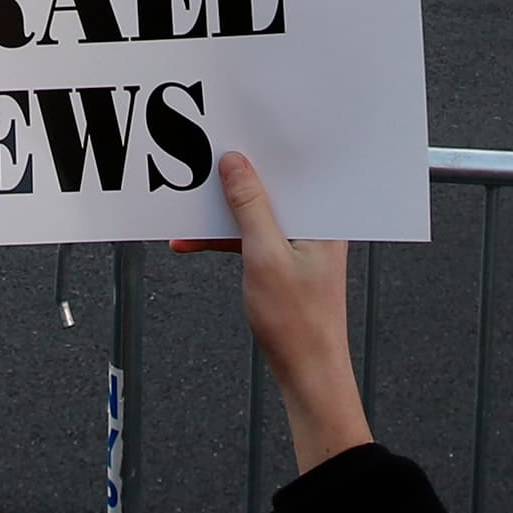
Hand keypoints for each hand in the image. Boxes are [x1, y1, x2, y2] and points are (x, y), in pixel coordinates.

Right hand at [171, 151, 368, 470]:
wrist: (307, 376)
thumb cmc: (298, 325)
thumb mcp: (265, 258)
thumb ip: (250, 208)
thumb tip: (235, 165)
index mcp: (325, 219)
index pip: (294, 171)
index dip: (264, 150)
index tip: (233, 135)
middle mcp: (316, 226)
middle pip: (271, 189)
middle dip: (235, 180)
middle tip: (203, 165)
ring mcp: (299, 244)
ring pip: (256, 213)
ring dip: (222, 215)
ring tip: (187, 211)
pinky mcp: (284, 261)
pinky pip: (250, 237)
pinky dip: (223, 240)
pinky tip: (191, 242)